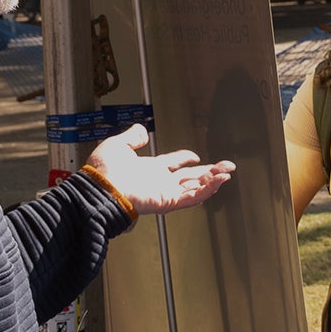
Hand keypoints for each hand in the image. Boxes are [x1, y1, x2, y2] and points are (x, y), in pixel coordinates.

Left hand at [84, 124, 235, 214]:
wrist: (102, 187)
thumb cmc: (103, 171)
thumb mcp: (117, 145)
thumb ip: (132, 137)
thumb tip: (141, 131)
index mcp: (149, 169)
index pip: (173, 164)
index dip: (184, 158)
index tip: (193, 156)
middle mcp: (159, 181)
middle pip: (190, 176)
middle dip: (209, 171)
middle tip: (226, 166)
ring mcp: (165, 192)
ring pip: (196, 187)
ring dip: (213, 180)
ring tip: (228, 172)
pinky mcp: (168, 201)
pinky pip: (192, 197)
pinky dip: (207, 190)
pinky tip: (219, 182)